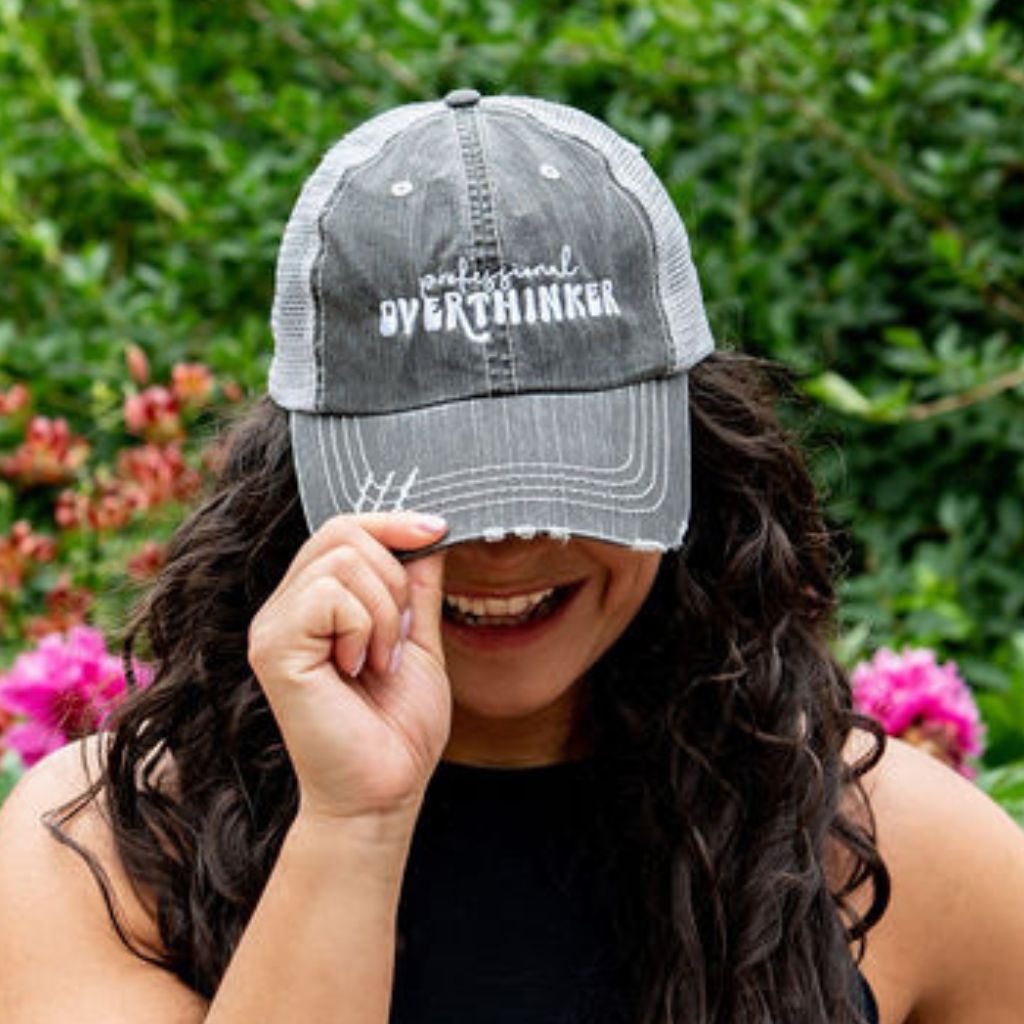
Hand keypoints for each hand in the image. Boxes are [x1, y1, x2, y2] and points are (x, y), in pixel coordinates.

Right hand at [248, 512, 449, 824]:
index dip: (392, 521)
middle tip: (397, 640)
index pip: (344, 527)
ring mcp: (273, 626)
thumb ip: (417, 585)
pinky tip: (358, 670)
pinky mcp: (273, 648)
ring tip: (379, 662)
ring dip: (384, 613)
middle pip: (343, 531)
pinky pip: (329, 596)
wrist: (384, 790)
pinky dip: (364, 629)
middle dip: (395, 579)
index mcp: (314, 602)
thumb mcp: (419, 639)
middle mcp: (285, 607)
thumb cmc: (398, 726)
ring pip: (342, 560)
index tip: (437, 530)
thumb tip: (428, 529)